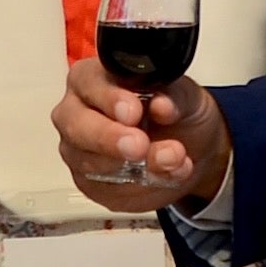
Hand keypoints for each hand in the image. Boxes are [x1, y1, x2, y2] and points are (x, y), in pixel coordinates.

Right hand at [55, 62, 228, 210]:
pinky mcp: (89, 182)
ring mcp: (78, 150)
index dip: (109, 98)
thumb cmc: (176, 114)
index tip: (134, 112)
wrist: (189, 150)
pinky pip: (107, 188)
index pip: (88, 83)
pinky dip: (142, 184)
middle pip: (75, 126)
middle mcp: (77, 112)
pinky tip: (166, 174)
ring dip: (137, 165)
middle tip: (139, 146)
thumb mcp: (187, 96)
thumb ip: (174, 96)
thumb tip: (162, 105)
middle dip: (109, 138)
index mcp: (93, 78)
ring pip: (91, 162)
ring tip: (173, 159)